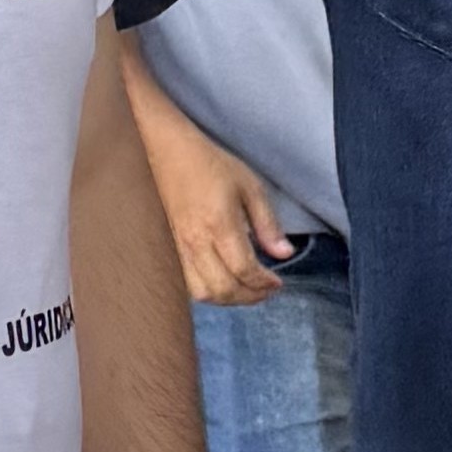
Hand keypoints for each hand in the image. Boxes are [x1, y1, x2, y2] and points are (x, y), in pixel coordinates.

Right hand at [143, 121, 291, 305]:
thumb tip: (284, 253)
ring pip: (202, 293)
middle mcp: (196, 241)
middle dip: (250, 297)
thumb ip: (267, 223)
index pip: (244, 270)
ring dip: (227, 299)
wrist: (166, 152)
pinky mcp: (169, 250)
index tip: (277, 282)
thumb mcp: (249, 186)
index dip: (264, 284)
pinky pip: (186, 284)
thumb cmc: (209, 164)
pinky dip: (207, 292)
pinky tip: (220, 282)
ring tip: (245, 290)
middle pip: (223, 288)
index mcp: (219, 224)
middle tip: (265, 291)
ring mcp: (179, 248)